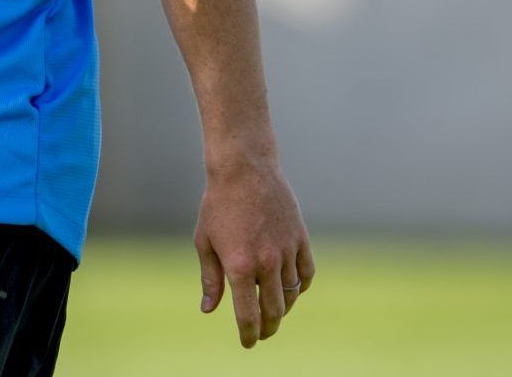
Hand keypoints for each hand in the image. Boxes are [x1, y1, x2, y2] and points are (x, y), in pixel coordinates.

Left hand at [194, 151, 315, 347]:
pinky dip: (302, 285)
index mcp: (239, 266)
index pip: (248, 315)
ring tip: (274, 312)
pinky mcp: (300, 237)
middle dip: (267, 328)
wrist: (244, 168)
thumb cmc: (218, 204)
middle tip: (262, 334)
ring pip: (292, 294)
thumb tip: (209, 309)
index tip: (248, 343)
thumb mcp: (205, 242)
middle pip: (273, 311)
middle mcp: (266, 262)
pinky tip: (292, 289)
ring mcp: (286, 250)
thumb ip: (210, 279)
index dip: (248, 335)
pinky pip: (307, 272)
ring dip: (283, 308)